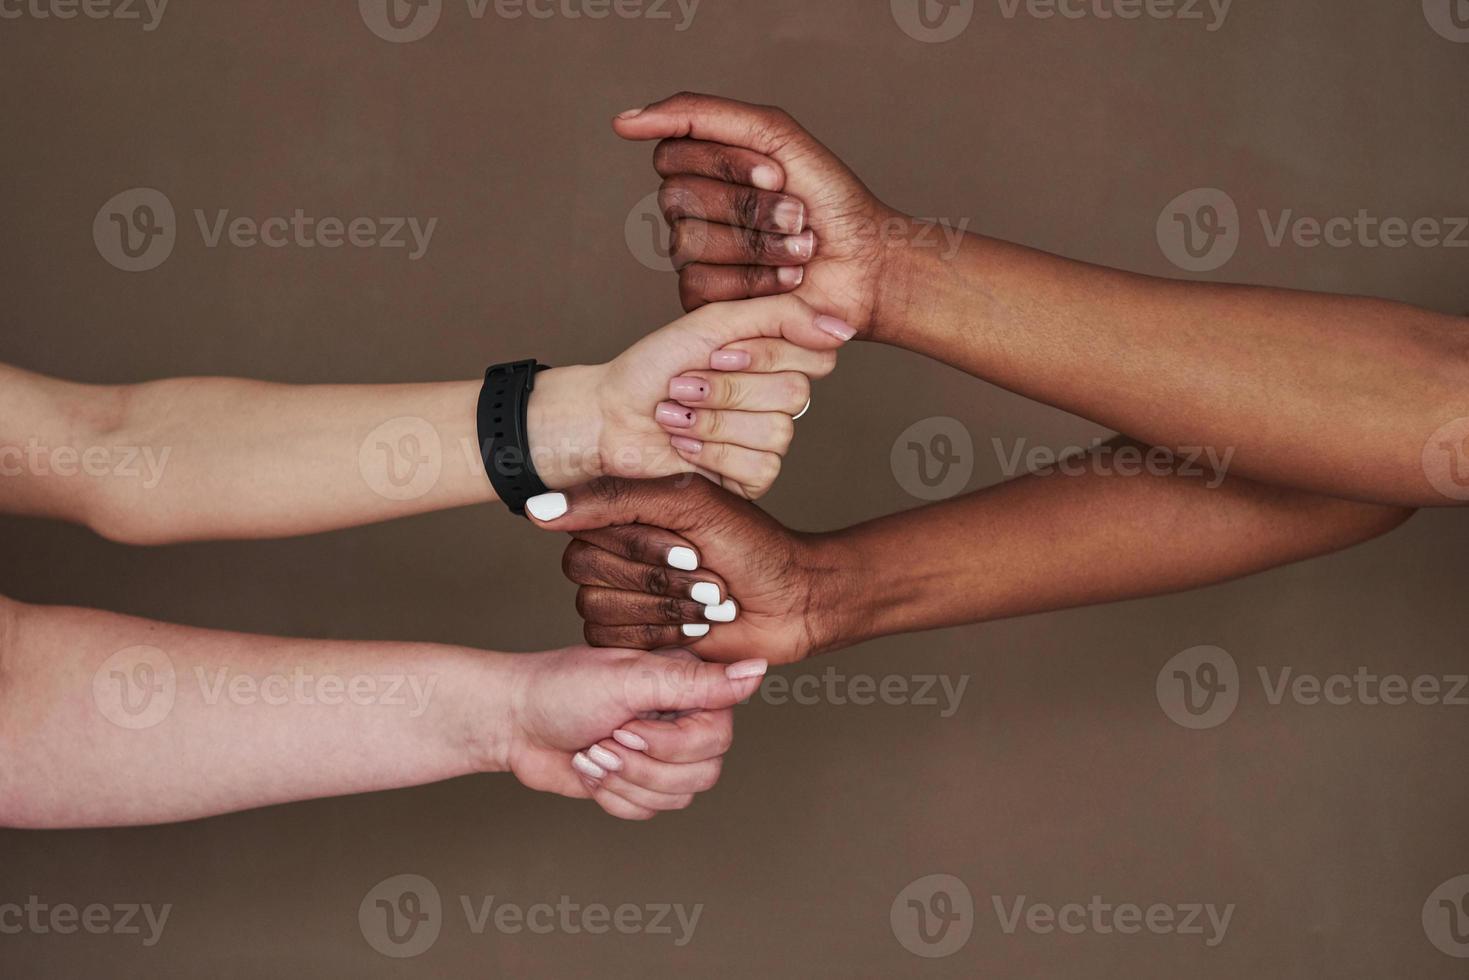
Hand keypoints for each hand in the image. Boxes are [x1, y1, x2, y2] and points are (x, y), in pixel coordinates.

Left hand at [489, 645, 768, 819]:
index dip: (672, 742)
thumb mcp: (630, 680)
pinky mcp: (639, 784)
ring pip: (678, 797)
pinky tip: (590, 768)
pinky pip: (649, 812)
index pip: (720, 734)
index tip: (629, 725)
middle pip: (704, 772)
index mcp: (687, 687)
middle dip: (644, 765)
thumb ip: (696, 682)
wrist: (512, 722)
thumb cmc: (562, 688)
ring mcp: (662, 755)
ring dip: (625, 780)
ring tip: (593, 751)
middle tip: (606, 738)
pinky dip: (613, 797)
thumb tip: (758, 669)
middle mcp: (682, 720)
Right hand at [525, 477, 850, 665]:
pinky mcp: (631, 639)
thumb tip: (536, 509)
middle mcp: (613, 551)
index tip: (691, 544)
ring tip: (708, 602)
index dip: (639, 543)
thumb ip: (612, 499)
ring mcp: (621, 595)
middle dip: (656, 576)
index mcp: (623, 511)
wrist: (792, 600)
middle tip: (705, 574)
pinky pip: (608, 642)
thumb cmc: (753, 545)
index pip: (585, 526)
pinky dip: (659, 636)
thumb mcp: (688, 504)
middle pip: (585, 569)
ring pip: (596, 607)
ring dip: (664, 607)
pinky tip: (696, 629)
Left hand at [529, 293, 852, 498]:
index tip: (717, 352)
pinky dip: (712, 452)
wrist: (607, 416)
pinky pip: (761, 467)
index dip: (765, 355)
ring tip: (675, 414)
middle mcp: (778, 400)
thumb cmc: (653, 367)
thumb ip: (780, 315)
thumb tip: (843, 326)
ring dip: (714, 420)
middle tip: (684, 384)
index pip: (816, 355)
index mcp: (776, 358)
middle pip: (795, 393)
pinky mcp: (750, 479)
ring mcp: (766, 442)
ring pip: (777, 432)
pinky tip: (682, 445)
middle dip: (728, 388)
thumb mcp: (715, 324)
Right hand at [613, 92, 907, 333]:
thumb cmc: (830, 201)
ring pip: (690, 242)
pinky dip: (754, 281)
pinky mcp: (702, 300)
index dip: (727, 164)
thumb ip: (701, 116)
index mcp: (701, 166)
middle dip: (748, 206)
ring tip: (799, 249)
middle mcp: (690, 210)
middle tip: (796, 215)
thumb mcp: (774, 136)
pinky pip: (700, 283)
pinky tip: (786, 281)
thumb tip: (624, 122)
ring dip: (760, 244)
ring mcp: (692, 256)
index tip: (776, 174)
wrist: (866, 263)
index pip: (673, 152)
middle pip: (678, 197)